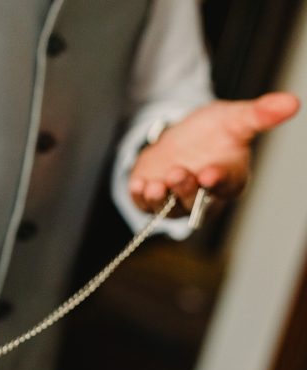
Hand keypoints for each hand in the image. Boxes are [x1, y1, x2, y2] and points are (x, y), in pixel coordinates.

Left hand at [130, 92, 299, 214]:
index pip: (225, 186)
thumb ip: (259, 115)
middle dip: (185, 190)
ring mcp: (175, 199)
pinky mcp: (151, 197)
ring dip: (160, 200)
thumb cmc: (214, 132)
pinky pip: (144, 205)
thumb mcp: (235, 118)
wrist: (182, 134)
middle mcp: (202, 196)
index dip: (217, 181)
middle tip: (179, 173)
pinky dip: (140, 197)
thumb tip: (292, 102)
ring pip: (168, 208)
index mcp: (228, 180)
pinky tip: (138, 185)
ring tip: (154, 186)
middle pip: (194, 201)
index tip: (210, 174)